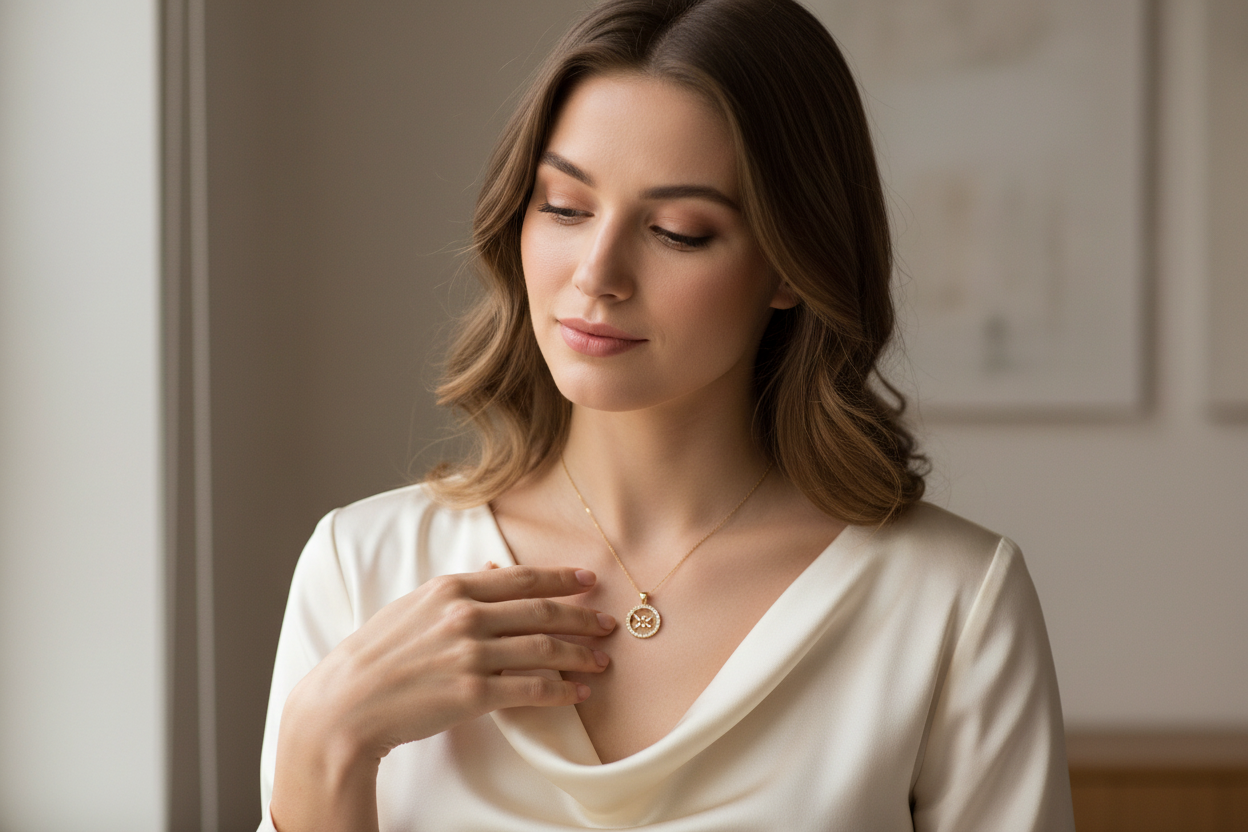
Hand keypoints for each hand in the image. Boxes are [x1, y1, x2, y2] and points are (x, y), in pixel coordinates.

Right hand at [271, 564, 613, 830]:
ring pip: (543, 650)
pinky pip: (530, 689)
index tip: (588, 580)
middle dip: (581, 618)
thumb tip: (494, 571)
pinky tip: (577, 693)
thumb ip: (457, 591)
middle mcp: (465, 616)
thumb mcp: (413, 607)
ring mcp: (470, 654)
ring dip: (579, 655)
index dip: (561, 579)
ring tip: (600, 661)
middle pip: (541, 612)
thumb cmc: (377, 656)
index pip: (521, 578)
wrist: (345, 703)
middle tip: (608, 624)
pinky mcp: (472, 693)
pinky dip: (560, 691)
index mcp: (451, 588)